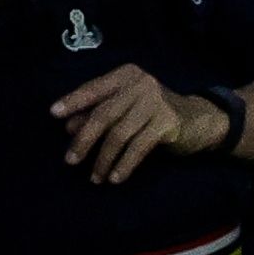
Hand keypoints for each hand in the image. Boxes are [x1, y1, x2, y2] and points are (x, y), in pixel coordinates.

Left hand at [48, 64, 221, 185]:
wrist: (199, 121)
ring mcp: (155, 102)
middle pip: (103, 114)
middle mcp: (140, 84)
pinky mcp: (167, 122)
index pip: (94, 89)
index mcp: (126, 76)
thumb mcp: (126, 111)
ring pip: (119, 134)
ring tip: (95, 178)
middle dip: (84, 140)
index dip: (73, 101)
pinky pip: (138, 147)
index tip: (53, 114)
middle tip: (70, 161)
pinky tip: (115, 178)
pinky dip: (124, 165)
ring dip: (103, 159)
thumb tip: (68, 128)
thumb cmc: (154, 115)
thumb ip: (99, 115)